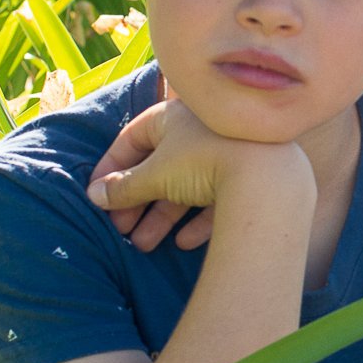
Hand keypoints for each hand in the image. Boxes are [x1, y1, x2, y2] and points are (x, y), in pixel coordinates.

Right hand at [85, 84, 308, 250]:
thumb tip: (94, 195)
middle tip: (119, 229)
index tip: (96, 193)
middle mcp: (203, 131)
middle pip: (160, 168)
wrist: (268, 173)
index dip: (112, 165)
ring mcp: (229, 155)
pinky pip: (218, 201)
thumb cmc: (204, 161)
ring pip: (187, 188)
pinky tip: (183, 243)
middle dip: (137, 201)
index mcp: (176, 116)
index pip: (134, 136)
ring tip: (142, 247)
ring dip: (162, 218)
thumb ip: (124, 186)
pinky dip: (198, 222)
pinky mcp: (250, 181)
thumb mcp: (156, 174)